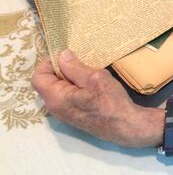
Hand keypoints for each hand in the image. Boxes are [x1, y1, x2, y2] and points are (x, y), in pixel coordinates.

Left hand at [32, 50, 164, 147]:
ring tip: (87, 72)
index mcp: (56, 98)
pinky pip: (66, 97)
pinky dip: (74, 87)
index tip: (66, 55)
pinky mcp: (73, 115)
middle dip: (60, 69)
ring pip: (57, 90)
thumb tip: (62, 55)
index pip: (38, 77)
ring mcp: (64, 113)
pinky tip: (90, 84)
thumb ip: (74, 67)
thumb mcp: (94, 78)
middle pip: (47, 83)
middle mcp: (54, 107)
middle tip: (79, 61)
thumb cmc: (110, 101)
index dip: (48, 63)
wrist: (124, 125)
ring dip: (69, 78)